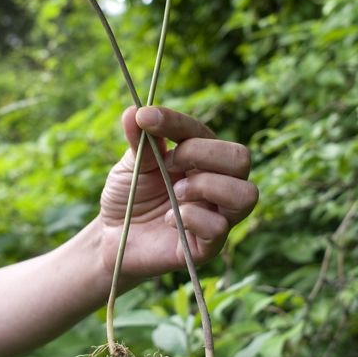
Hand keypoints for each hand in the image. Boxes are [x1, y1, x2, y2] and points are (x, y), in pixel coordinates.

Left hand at [98, 106, 257, 280]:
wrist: (111, 237)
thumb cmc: (127, 197)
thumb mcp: (130, 164)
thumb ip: (138, 139)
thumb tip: (133, 110)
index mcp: (202, 158)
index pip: (204, 132)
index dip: (176, 122)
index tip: (145, 118)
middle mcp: (217, 184)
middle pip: (241, 158)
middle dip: (202, 154)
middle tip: (169, 163)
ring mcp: (216, 215)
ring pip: (246, 194)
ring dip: (205, 186)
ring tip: (175, 193)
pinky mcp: (207, 246)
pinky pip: (220, 227)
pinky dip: (192, 217)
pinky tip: (168, 218)